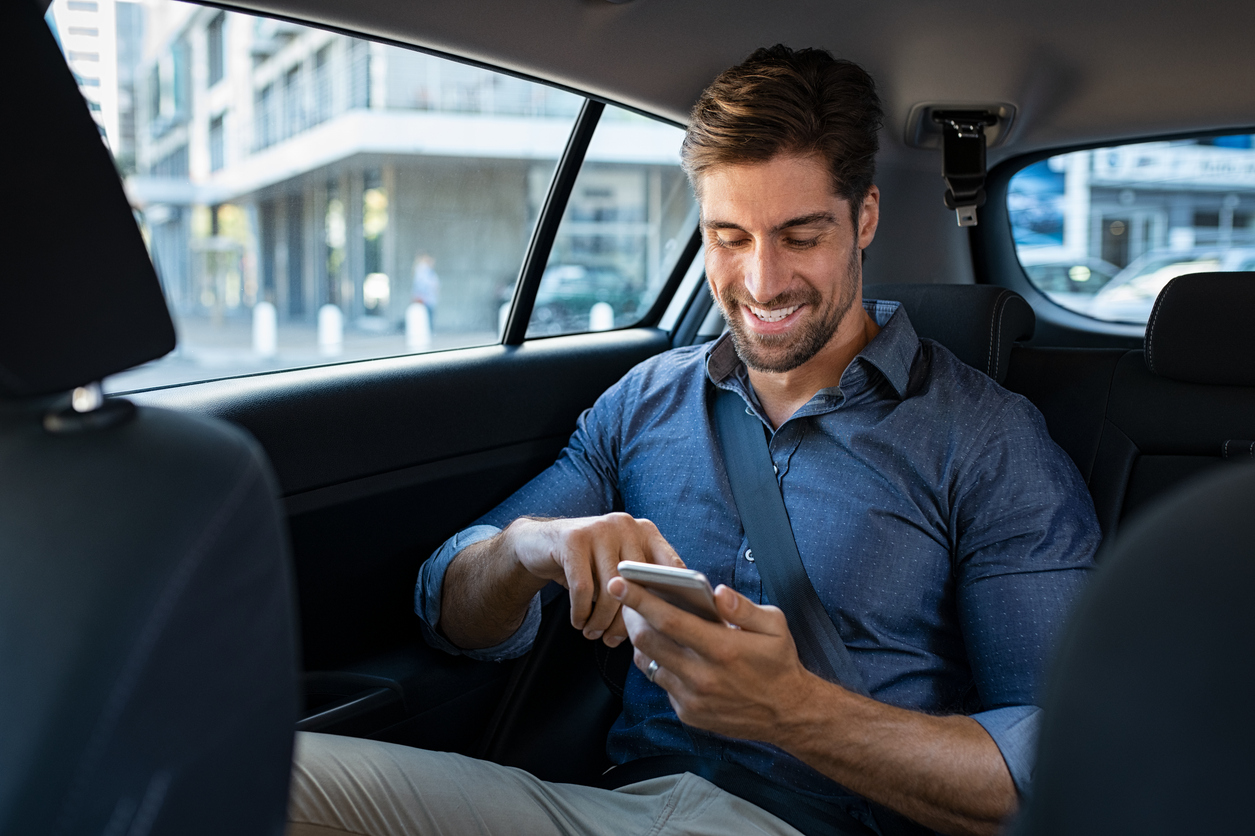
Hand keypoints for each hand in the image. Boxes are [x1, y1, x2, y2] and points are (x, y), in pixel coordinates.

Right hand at [505, 513, 683, 646]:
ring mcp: (600, 528)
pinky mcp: (573, 539)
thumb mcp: (617, 569)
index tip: (663, 627)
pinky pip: (583, 588)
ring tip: (594, 634)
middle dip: (627, 620)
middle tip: (615, 641)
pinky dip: (581, 612)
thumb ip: (641, 585)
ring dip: (601, 620)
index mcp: (646, 531)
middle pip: (638, 583)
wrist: (540, 543)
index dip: (671, 599)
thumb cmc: (588, 565)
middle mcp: (626, 525)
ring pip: (610, 589)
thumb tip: (661, 623)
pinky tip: (579, 623)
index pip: (672, 567)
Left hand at [607, 577, 825, 741]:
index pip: (669, 620)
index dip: (639, 600)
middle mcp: (702, 676)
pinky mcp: (688, 713)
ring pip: (649, 664)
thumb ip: (743, 607)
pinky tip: (669, 651)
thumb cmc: (780, 663)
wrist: (788, 714)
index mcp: (722, 649)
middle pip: (648, 641)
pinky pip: (662, 683)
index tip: (619, 583)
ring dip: (643, 640)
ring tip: (643, 620)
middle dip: (630, 615)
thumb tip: (718, 592)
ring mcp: (692, 698)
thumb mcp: (774, 626)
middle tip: (625, 597)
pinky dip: (660, 664)